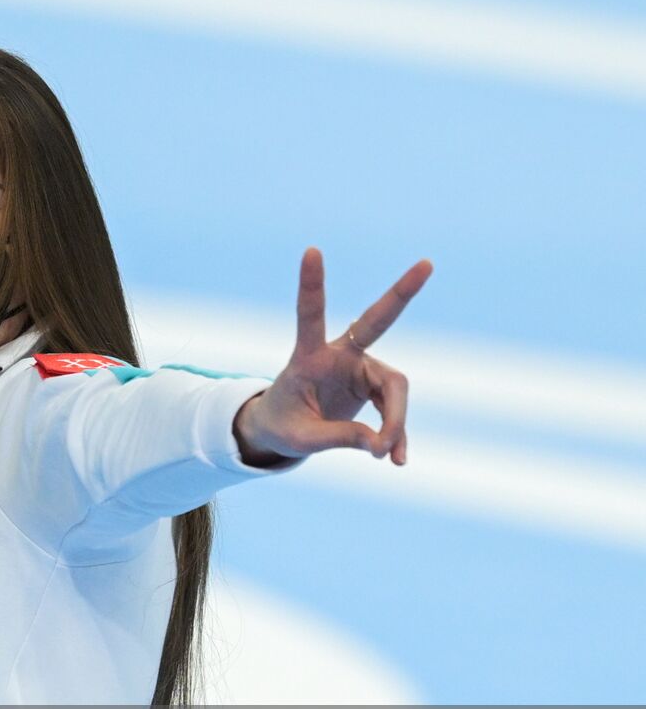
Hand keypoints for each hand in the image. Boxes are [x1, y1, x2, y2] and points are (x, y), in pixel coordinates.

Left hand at [233, 247, 431, 466]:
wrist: (281, 431)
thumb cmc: (281, 426)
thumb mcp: (301, 439)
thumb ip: (339, 438)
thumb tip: (381, 445)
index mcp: (308, 356)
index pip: (310, 314)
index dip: (312, 285)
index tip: (311, 250)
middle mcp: (339, 355)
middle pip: (376, 323)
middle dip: (401, 293)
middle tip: (427, 263)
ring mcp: (360, 369)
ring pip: (395, 388)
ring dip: (395, 422)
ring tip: (388, 458)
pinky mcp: (372, 387)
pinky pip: (394, 411)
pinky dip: (395, 435)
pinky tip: (396, 459)